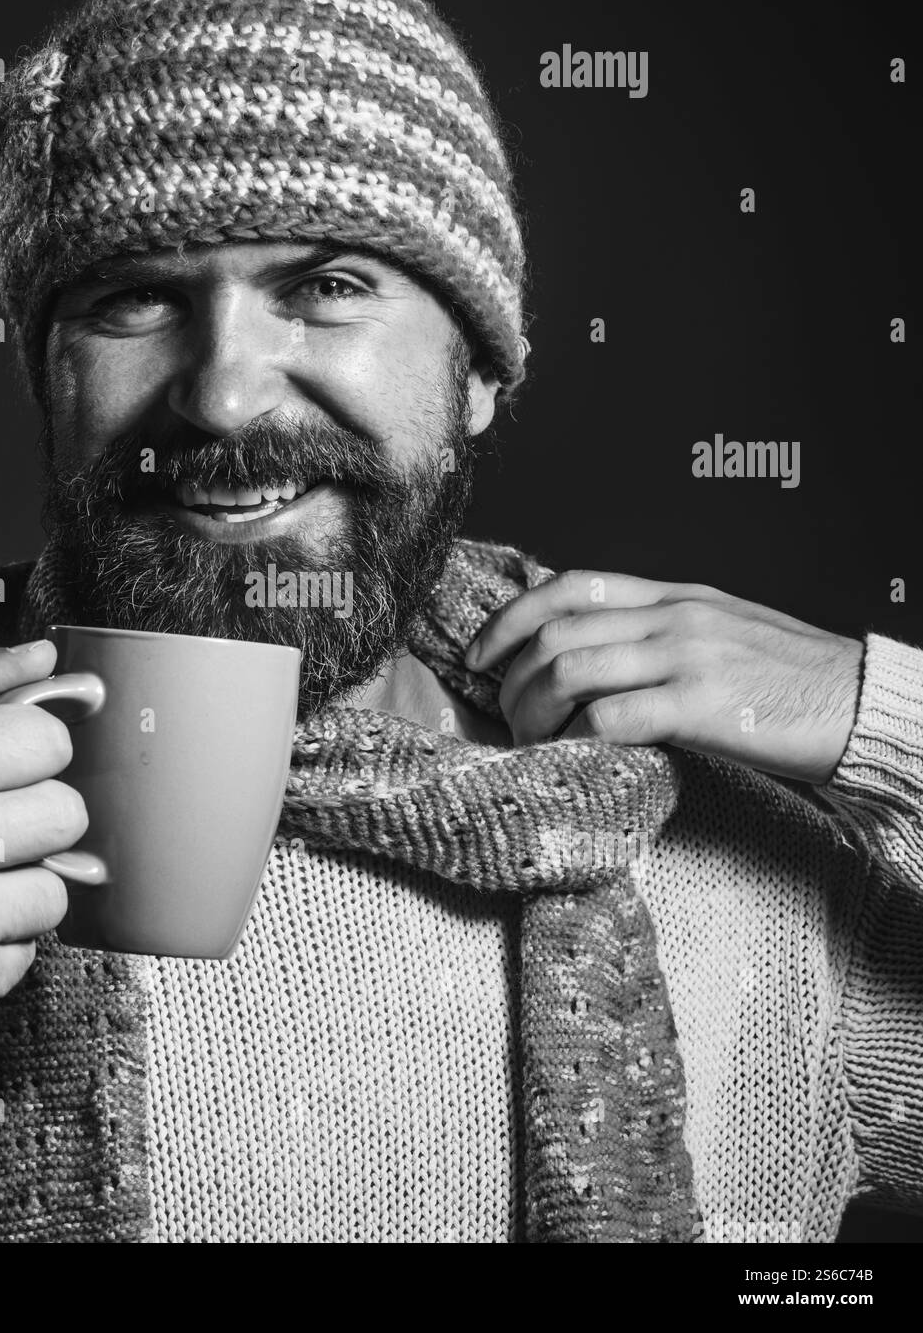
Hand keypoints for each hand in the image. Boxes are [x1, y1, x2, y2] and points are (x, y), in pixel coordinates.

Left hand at [465, 571, 863, 784]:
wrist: (862, 703)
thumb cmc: (789, 679)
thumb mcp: (720, 632)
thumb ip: (657, 633)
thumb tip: (588, 655)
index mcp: (674, 595)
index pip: (570, 585)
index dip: (511, 617)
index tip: (480, 654)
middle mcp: (673, 617)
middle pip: (557, 632)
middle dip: (512, 679)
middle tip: (506, 717)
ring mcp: (687, 657)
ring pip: (571, 670)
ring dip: (534, 711)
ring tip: (531, 742)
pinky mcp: (703, 706)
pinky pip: (611, 718)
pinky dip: (576, 739)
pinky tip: (572, 756)